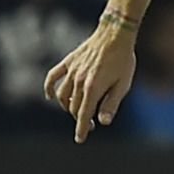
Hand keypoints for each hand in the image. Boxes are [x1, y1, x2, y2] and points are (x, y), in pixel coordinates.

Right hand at [44, 23, 136, 142]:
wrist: (115, 33)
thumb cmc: (123, 60)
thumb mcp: (123, 85)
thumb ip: (111, 104)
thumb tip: (102, 122)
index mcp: (93, 89)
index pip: (83, 115)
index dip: (81, 129)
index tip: (80, 139)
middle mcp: (79, 81)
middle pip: (73, 107)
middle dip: (80, 118)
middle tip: (91, 123)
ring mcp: (72, 71)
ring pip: (63, 96)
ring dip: (68, 106)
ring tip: (78, 109)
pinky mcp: (68, 62)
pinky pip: (53, 76)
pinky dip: (50, 88)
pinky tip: (51, 96)